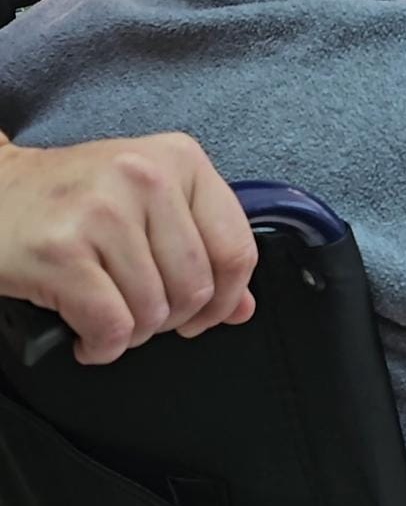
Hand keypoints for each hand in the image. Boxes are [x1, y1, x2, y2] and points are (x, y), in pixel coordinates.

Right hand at [0, 132, 257, 364]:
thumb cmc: (72, 202)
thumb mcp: (147, 206)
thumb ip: (203, 250)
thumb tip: (242, 309)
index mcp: (181, 159)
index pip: (236, 249)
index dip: (225, 299)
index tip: (202, 314)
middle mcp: (146, 176)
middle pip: (195, 288)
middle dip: (170, 320)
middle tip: (138, 313)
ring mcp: (103, 211)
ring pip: (153, 311)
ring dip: (131, 334)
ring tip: (106, 315)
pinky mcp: (62, 251)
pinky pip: (111, 327)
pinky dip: (101, 346)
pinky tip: (85, 334)